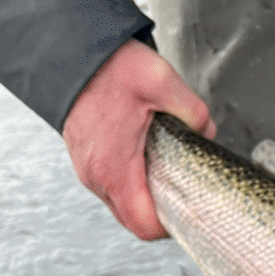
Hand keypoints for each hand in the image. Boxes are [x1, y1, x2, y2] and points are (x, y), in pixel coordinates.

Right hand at [63, 39, 214, 239]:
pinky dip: (130, 180)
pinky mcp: (85, 158)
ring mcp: (88, 169)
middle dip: (159, 212)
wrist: (69, 49)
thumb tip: (205, 132)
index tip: (186, 208)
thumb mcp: (162, 81)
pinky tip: (144, 156)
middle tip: (181, 191)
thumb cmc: (108, 66)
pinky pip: (110, 184)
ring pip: (121, 203)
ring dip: (144, 195)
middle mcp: (97, 177)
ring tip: (163, 171)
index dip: (169, 226)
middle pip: (133, 220)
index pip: (144, 226)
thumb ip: (193, 112)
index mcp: (114, 169)